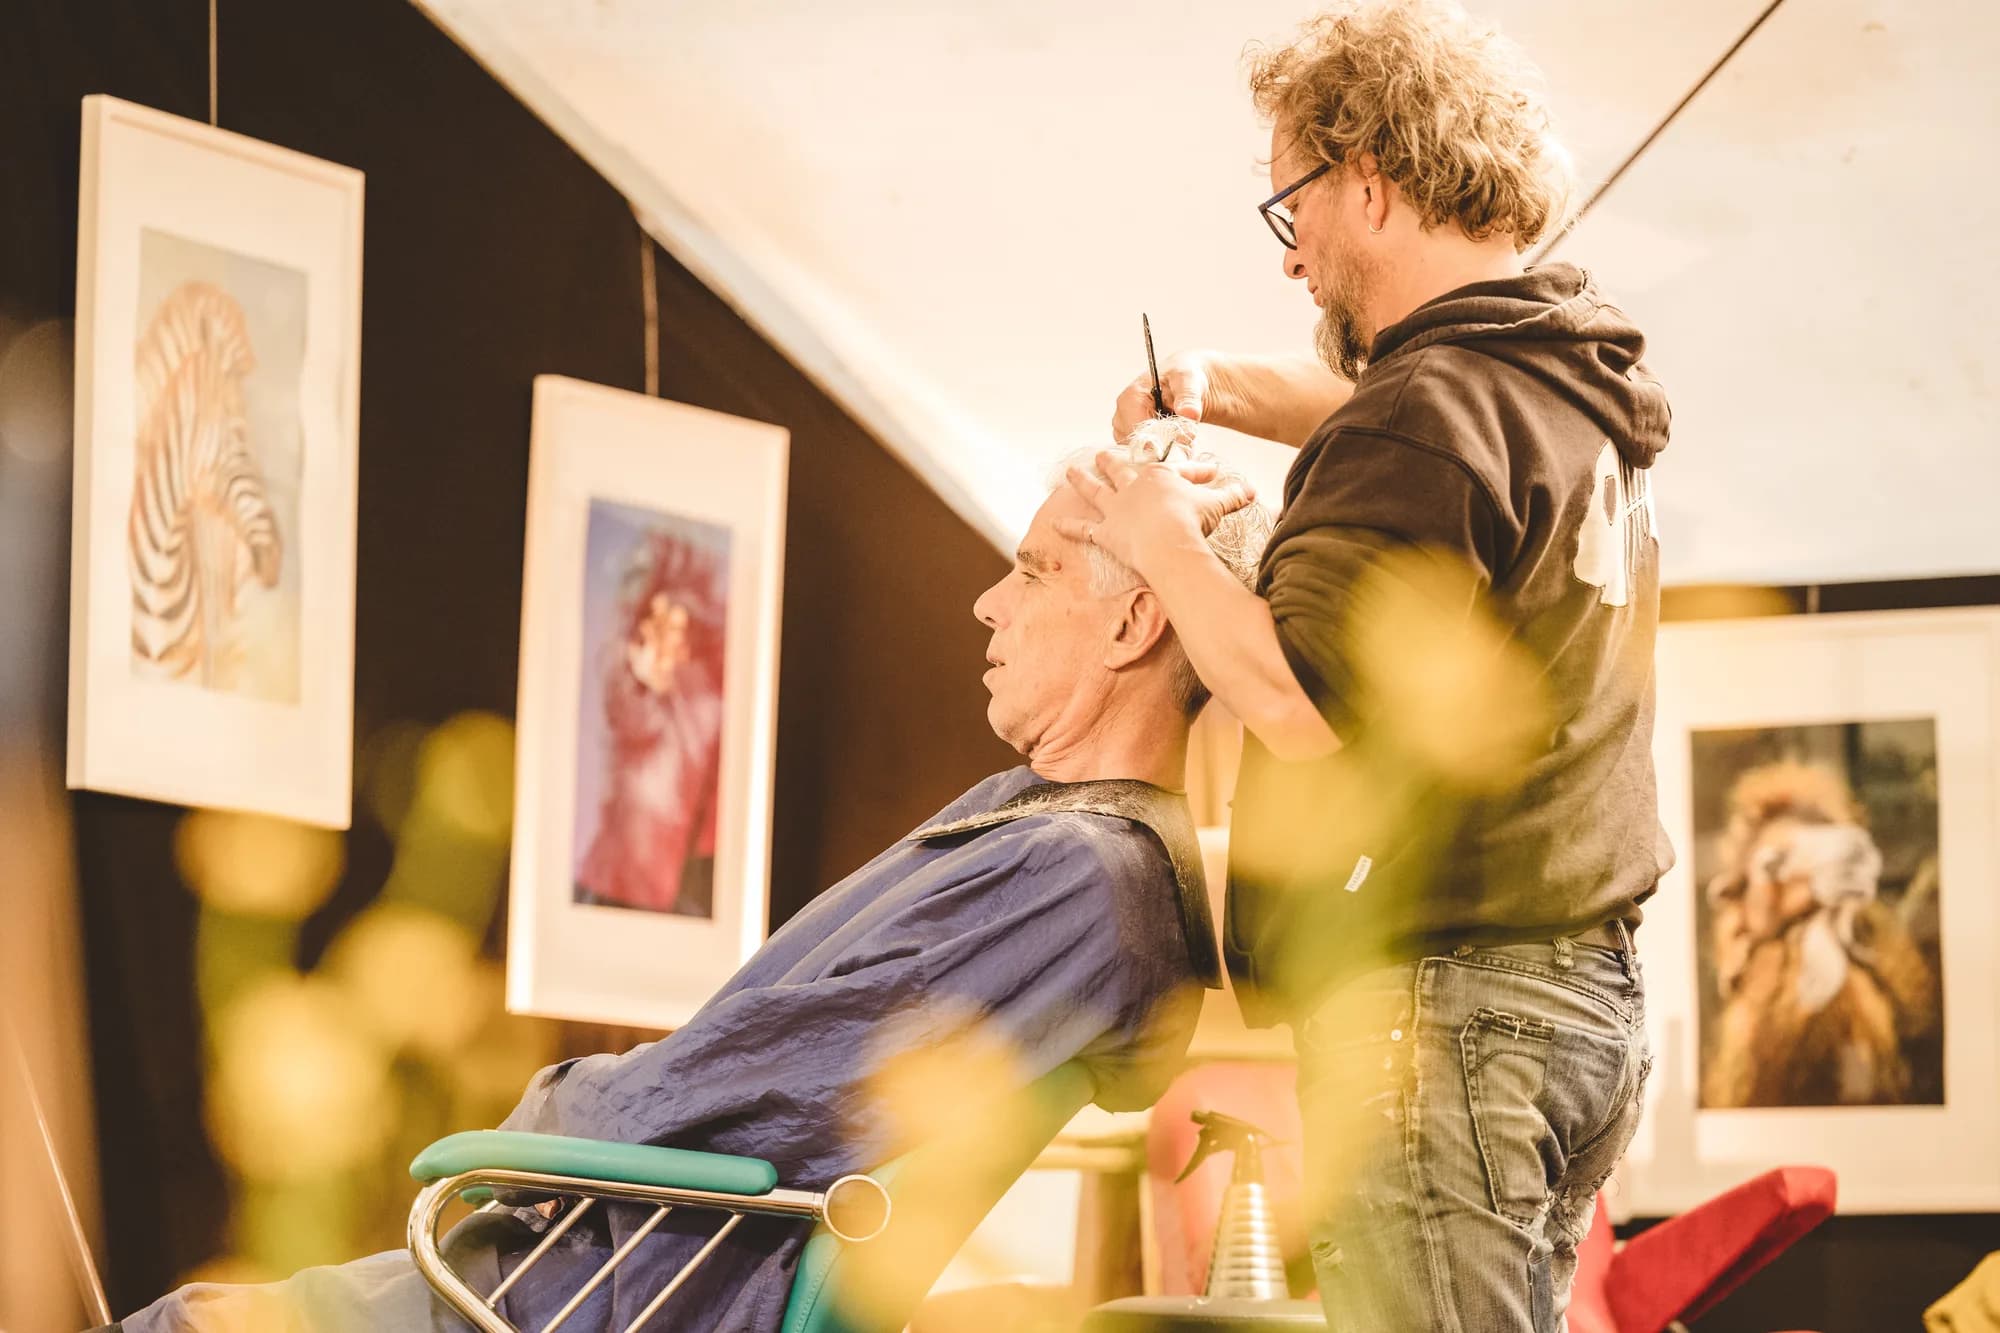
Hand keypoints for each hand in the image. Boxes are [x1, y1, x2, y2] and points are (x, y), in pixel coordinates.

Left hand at [1055, 452, 1255, 575]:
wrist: (1171, 542)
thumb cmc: (1194, 521)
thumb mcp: (1218, 504)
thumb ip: (1233, 495)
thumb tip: (1253, 491)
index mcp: (1159, 476)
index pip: (1170, 467)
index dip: (1185, 468)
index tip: (1194, 469)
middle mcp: (1133, 486)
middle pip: (1119, 468)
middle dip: (1111, 460)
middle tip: (1101, 452)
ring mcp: (1116, 508)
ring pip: (1095, 490)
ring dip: (1081, 481)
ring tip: (1070, 472)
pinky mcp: (1105, 532)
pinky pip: (1083, 529)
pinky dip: (1068, 526)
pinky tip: (1054, 522)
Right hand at [1110, 349, 1243, 441]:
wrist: (1184, 382)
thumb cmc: (1183, 377)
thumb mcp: (1190, 381)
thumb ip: (1189, 397)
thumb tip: (1189, 413)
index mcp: (1130, 398)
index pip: (1139, 433)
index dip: (1162, 440)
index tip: (1183, 439)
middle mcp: (1121, 415)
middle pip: (1138, 445)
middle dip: (1163, 446)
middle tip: (1185, 438)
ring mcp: (1124, 429)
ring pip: (1141, 452)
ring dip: (1162, 450)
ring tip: (1180, 436)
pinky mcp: (1130, 438)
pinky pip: (1143, 454)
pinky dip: (1159, 452)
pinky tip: (1173, 441)